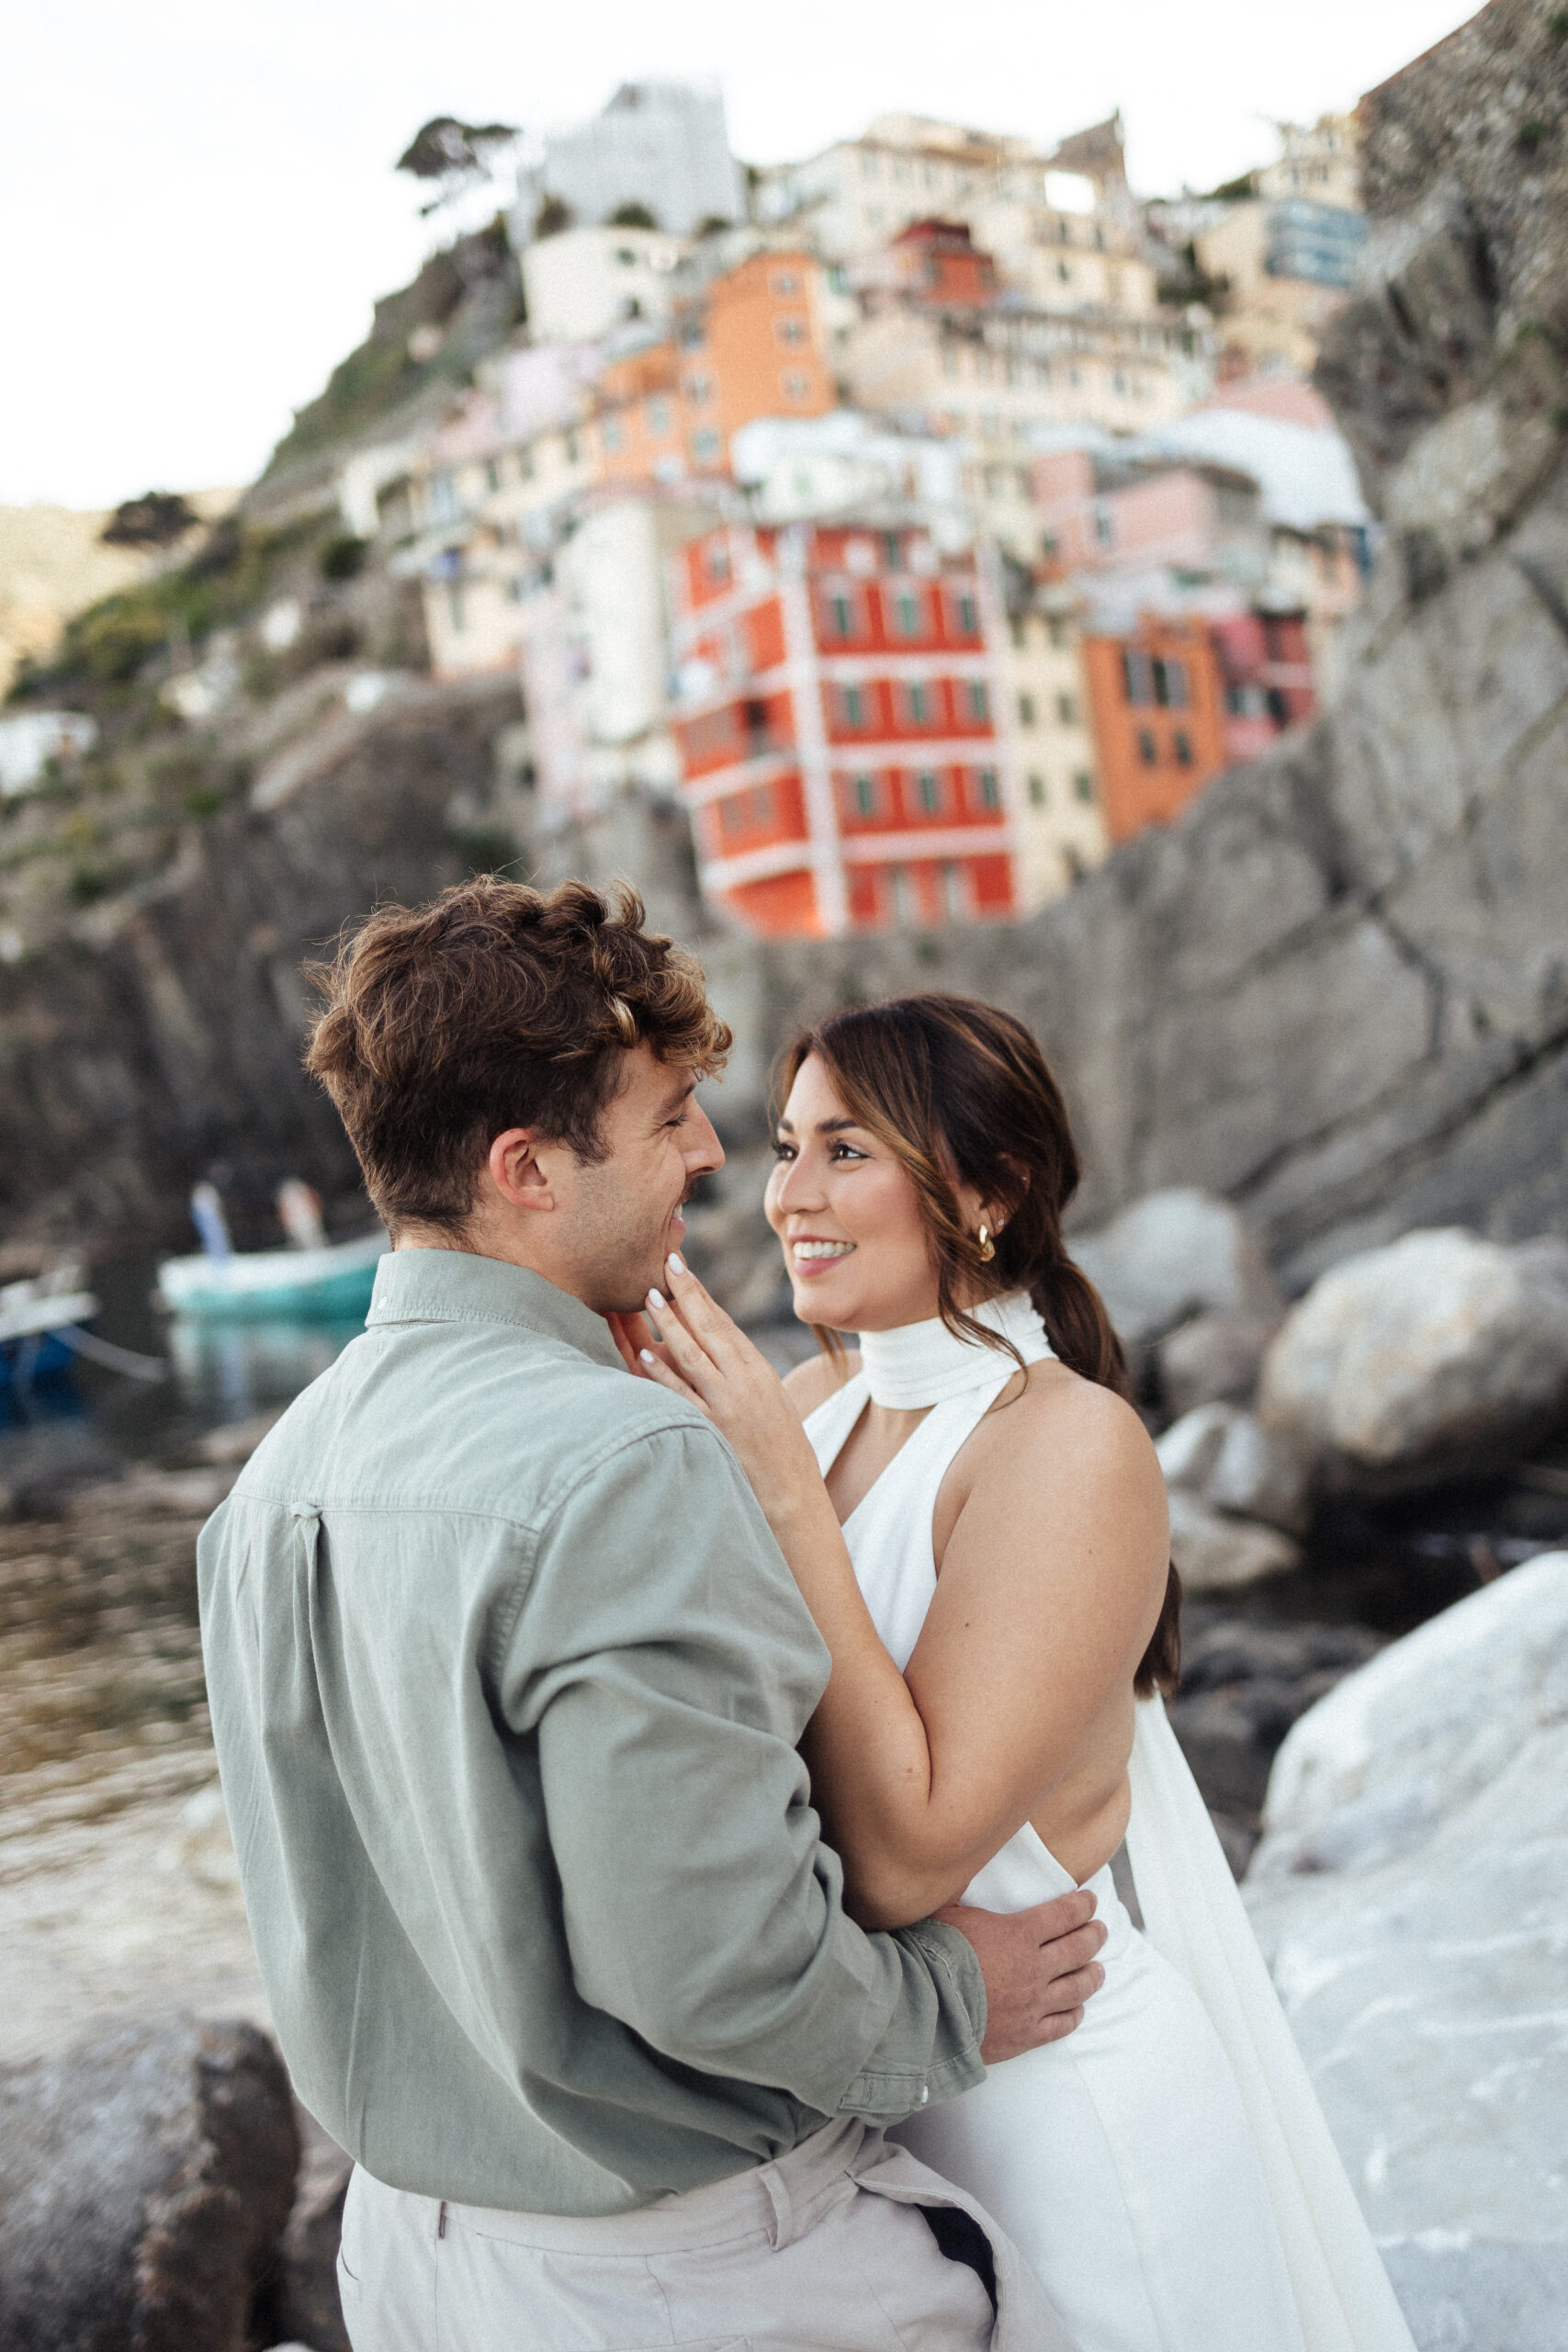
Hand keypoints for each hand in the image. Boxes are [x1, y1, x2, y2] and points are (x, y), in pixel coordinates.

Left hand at [617, 1255, 828, 1533]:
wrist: (792, 1492)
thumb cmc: (781, 1447)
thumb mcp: (771, 1399)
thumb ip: (743, 1372)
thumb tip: (714, 1345)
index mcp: (759, 1370)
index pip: (723, 1322)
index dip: (700, 1293)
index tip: (680, 1268)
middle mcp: (744, 1382)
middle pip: (708, 1329)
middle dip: (684, 1294)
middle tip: (663, 1264)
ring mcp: (727, 1405)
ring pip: (692, 1355)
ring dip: (668, 1325)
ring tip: (648, 1298)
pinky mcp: (712, 1429)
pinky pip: (681, 1395)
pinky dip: (662, 1373)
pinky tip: (645, 1354)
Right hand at [939, 1888, 1106, 2061]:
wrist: (924, 2010)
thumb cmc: (931, 1955)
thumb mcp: (943, 1909)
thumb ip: (959, 1884)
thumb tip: (959, 1857)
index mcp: (1019, 1934)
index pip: (1063, 1914)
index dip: (1082, 1905)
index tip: (1091, 1900)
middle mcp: (1034, 1968)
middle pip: (1078, 1949)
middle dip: (1094, 1936)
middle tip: (1101, 1930)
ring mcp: (1033, 2003)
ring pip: (1077, 1988)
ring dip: (1092, 1975)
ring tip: (1099, 1969)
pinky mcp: (1026, 2035)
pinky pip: (1061, 2025)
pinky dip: (1074, 2015)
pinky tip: (1078, 2009)